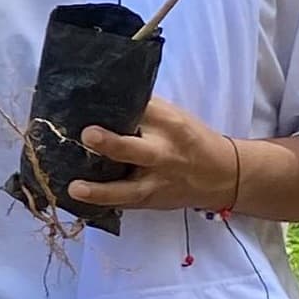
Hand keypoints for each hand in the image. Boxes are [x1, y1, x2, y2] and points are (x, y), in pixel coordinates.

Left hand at [72, 98, 241, 213]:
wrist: (222, 174)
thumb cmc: (187, 138)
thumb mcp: (172, 116)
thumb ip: (142, 108)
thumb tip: (102, 94)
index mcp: (170, 125)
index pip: (144, 111)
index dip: (119, 105)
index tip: (91, 98)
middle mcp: (163, 154)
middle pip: (139, 150)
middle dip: (113, 143)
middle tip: (88, 135)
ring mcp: (157, 182)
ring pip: (130, 189)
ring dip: (102, 190)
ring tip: (76, 188)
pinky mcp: (150, 201)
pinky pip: (125, 205)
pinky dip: (102, 203)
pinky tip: (77, 202)